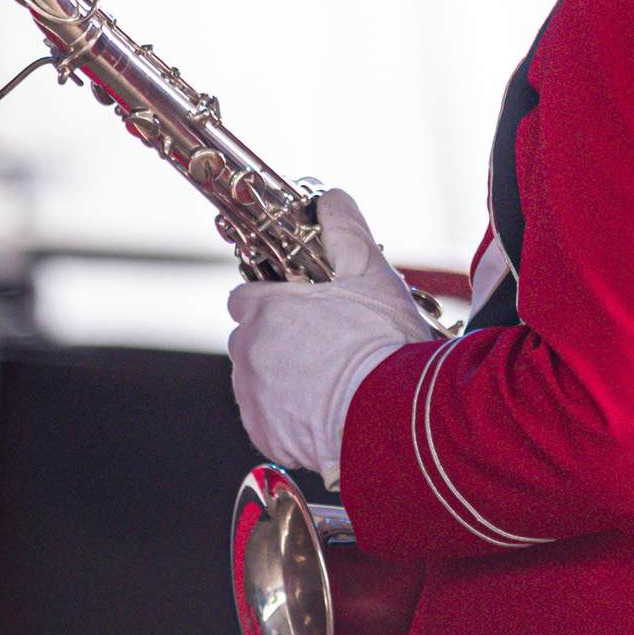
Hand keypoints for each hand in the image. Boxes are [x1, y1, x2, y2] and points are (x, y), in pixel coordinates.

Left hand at [226, 189, 440, 485]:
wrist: (390, 416)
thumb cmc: (381, 341)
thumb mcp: (370, 273)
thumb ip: (344, 229)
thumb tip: (330, 198)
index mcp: (265, 309)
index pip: (244, 297)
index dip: (269, 300)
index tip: (297, 308)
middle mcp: (248, 353)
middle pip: (248, 340)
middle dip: (275, 341)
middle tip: (321, 346)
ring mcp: (253, 398)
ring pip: (254, 381)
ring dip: (278, 379)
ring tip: (327, 382)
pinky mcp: (266, 437)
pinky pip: (266, 422)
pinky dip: (285, 418)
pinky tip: (323, 412)